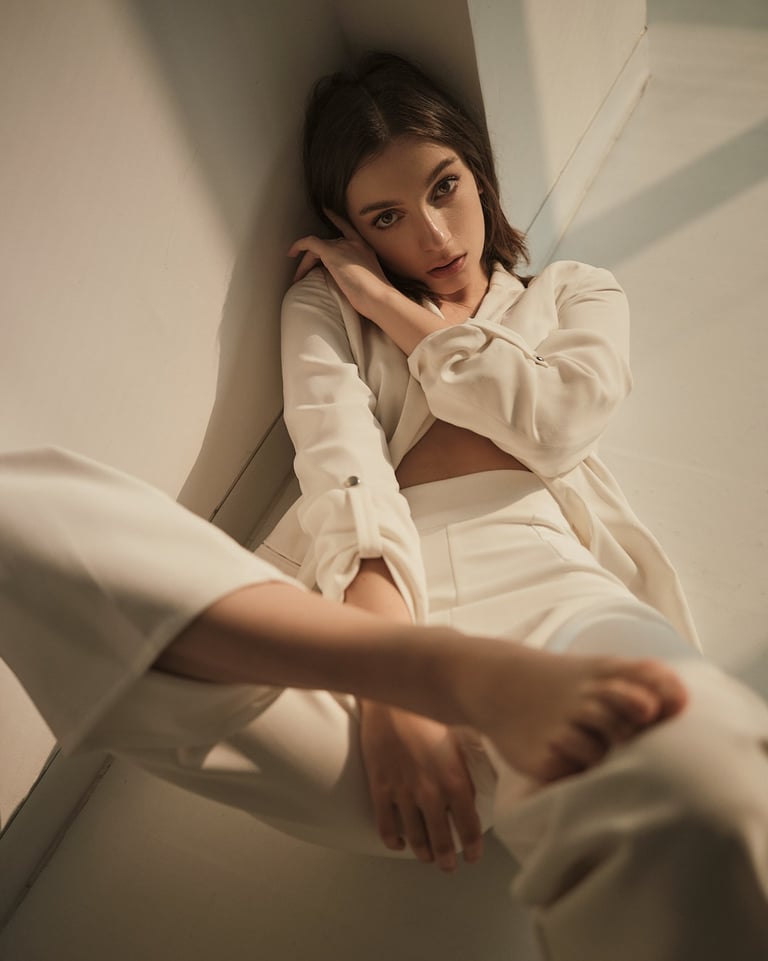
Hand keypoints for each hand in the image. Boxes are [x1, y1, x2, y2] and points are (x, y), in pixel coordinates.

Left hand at [288, 210, 392, 318]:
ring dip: (305, 262)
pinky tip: (291, 253)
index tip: (326, 211)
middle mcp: (354, 242)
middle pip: (327, 243)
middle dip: (314, 259)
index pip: (347, 227)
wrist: (378, 297)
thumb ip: (356, 272)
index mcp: (364, 247)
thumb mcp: (368, 278)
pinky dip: (298, 245)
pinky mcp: (332, 253)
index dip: (335, 219)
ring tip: (299, 278)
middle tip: (305, 275)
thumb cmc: (375, 296)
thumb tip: (343, 278)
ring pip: (317, 247)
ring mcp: (343, 245)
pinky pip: (310, 243)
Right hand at [359, 700, 483, 872]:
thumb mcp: (460, 737)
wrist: (391, 698)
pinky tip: (399, 843)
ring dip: (422, 851)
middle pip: (441, 840)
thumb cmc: (429, 712)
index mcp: (455, 781)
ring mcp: (403, 793)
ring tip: (426, 856)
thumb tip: (483, 780)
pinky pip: (386, 825)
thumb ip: (471, 764)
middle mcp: (430, 793)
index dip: (472, 846)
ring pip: (414, 837)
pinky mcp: (380, 788)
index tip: (473, 855)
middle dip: (446, 858)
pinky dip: (392, 839)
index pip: (470, 826)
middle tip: (448, 866)